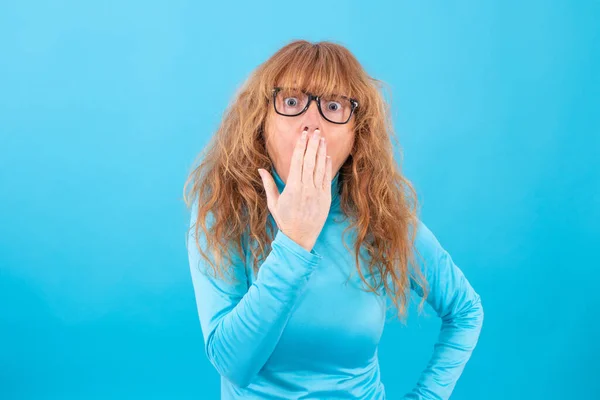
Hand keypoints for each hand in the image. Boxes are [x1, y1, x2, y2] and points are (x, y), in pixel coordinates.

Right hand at [258, 127, 332, 251]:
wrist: (300, 238)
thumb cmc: (285, 220)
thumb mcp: (273, 203)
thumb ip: (268, 184)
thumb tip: (260, 169)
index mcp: (292, 187)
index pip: (297, 161)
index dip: (301, 146)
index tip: (303, 135)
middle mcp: (306, 188)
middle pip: (310, 160)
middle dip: (313, 144)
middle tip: (316, 131)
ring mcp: (317, 193)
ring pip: (320, 167)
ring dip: (321, 152)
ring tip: (322, 139)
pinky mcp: (325, 198)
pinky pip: (326, 179)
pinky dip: (327, 167)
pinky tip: (326, 157)